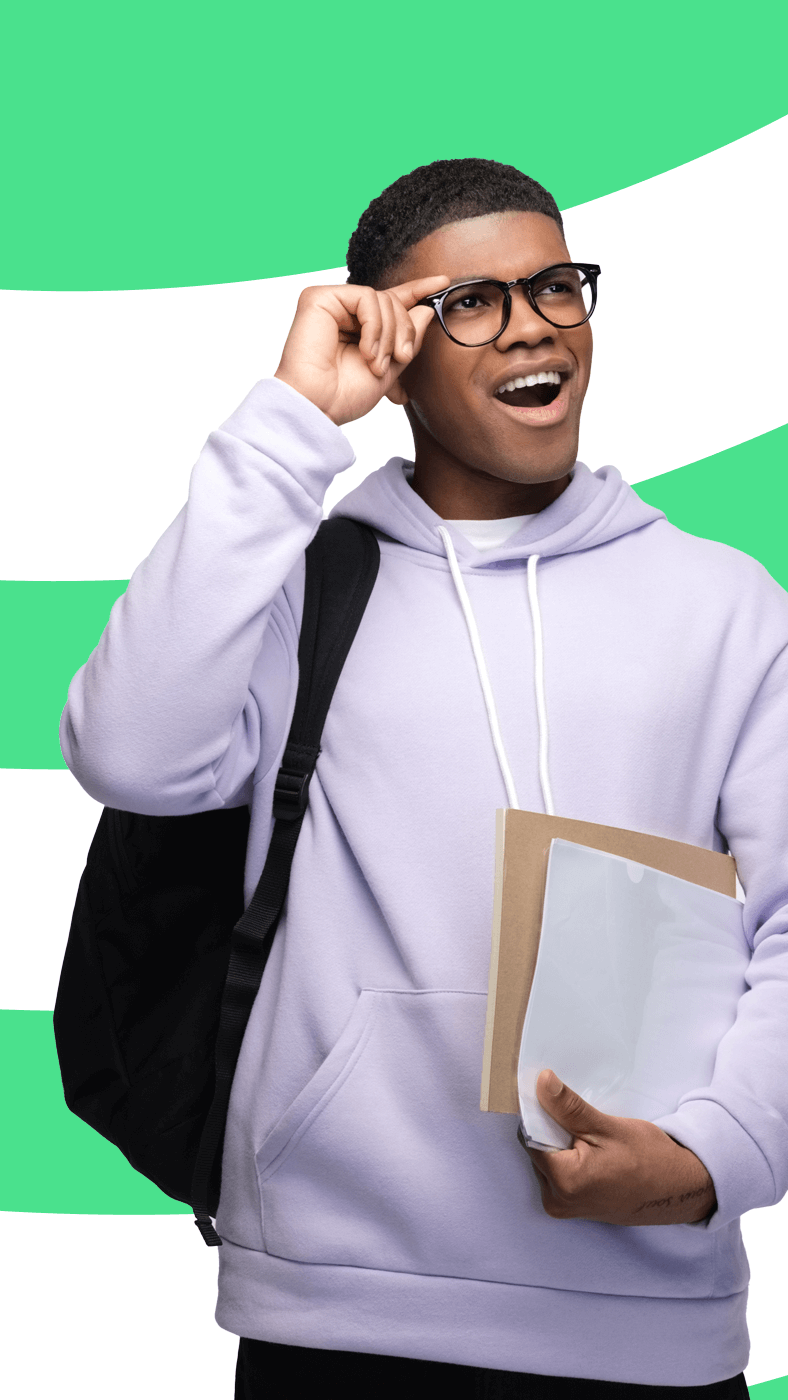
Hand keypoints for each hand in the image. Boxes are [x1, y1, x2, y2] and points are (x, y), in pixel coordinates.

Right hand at [274, 276, 449, 425]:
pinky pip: (366, 298)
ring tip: (377, 364)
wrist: (318, 408)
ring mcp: (331, 303)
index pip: (390, 302)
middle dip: (404, 331)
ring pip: (383, 299)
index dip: (416, 291)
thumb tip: (425, 309)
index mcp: (358, 328)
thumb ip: (407, 339)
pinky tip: (365, 351)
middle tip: (400, 358)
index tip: (442, 283)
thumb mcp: (390, 369)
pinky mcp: (319, 298)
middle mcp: (343, 312)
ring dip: (389, 334)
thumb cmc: (344, 396)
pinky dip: (374, 326)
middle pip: (392, 301)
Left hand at [522, 1069, 716, 1225]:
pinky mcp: (572, 1208)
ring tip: (590, 1138)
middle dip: (552, 1130)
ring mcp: (564, 1208)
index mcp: (563, 1182)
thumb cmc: (649, 1159)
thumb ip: (569, 1107)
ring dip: (561, 1144)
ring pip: (547, 1161)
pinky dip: (569, 1158)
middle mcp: (557, 1201)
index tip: (557, 1100)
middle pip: (537, 1150)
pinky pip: (558, 1174)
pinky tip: (591, 1152)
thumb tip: (541, 1081)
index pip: (530, 1137)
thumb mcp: (607, 1126)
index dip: (541, 1114)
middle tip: (582, 1123)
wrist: (678, 1189)